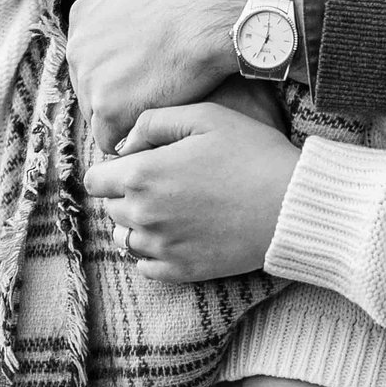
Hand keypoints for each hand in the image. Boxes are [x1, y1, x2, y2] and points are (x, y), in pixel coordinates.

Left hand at [65, 0, 262, 151]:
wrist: (219, 12)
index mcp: (83, 16)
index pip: (92, 53)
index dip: (123, 62)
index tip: (151, 63)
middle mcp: (78, 48)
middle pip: (93, 85)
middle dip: (122, 91)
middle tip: (162, 88)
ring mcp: (91, 81)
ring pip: (102, 113)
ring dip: (128, 116)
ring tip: (164, 109)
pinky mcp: (111, 110)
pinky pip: (114, 138)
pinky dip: (134, 138)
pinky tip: (161, 129)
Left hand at [85, 101, 300, 283]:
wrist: (291, 204)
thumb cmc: (252, 153)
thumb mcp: (206, 116)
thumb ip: (155, 121)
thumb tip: (127, 144)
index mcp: (142, 175)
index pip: (94, 180)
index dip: (113, 168)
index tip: (140, 163)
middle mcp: (143, 214)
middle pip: (110, 207)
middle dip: (128, 193)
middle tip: (168, 180)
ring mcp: (160, 247)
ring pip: (125, 237)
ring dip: (140, 222)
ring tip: (175, 207)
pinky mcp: (180, 270)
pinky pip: (145, 265)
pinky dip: (154, 250)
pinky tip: (181, 232)